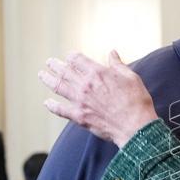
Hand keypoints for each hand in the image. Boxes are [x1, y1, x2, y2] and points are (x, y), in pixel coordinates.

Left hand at [39, 51, 156, 148]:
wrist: (135, 126)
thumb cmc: (136, 101)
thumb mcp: (131, 77)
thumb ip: (118, 64)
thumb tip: (112, 53)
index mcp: (97, 72)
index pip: (77, 59)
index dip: (72, 57)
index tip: (70, 57)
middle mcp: (85, 85)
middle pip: (65, 71)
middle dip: (55, 65)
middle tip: (49, 62)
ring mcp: (80, 101)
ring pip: (58, 87)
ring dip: (48, 79)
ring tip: (42, 74)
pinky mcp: (79, 116)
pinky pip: (60, 110)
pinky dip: (52, 106)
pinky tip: (47, 102)